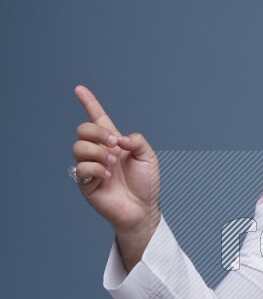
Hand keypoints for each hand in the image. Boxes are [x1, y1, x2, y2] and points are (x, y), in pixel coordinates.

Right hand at [72, 84, 160, 234]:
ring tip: (112, 164)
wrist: (143, 209)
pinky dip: (96, 169)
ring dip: (97, 152)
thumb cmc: (145, 184)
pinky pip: (80, 168)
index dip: (89, 103)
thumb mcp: (148, 157)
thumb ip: (137, 141)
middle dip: (96, 132)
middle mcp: (99, 152)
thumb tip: (118, 138)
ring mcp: (91, 167)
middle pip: (83, 129)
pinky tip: (107, 177)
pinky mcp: (85, 183)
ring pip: (78, 147)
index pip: (98, 118)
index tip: (79, 89)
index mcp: (113, 142)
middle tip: (114, 144)